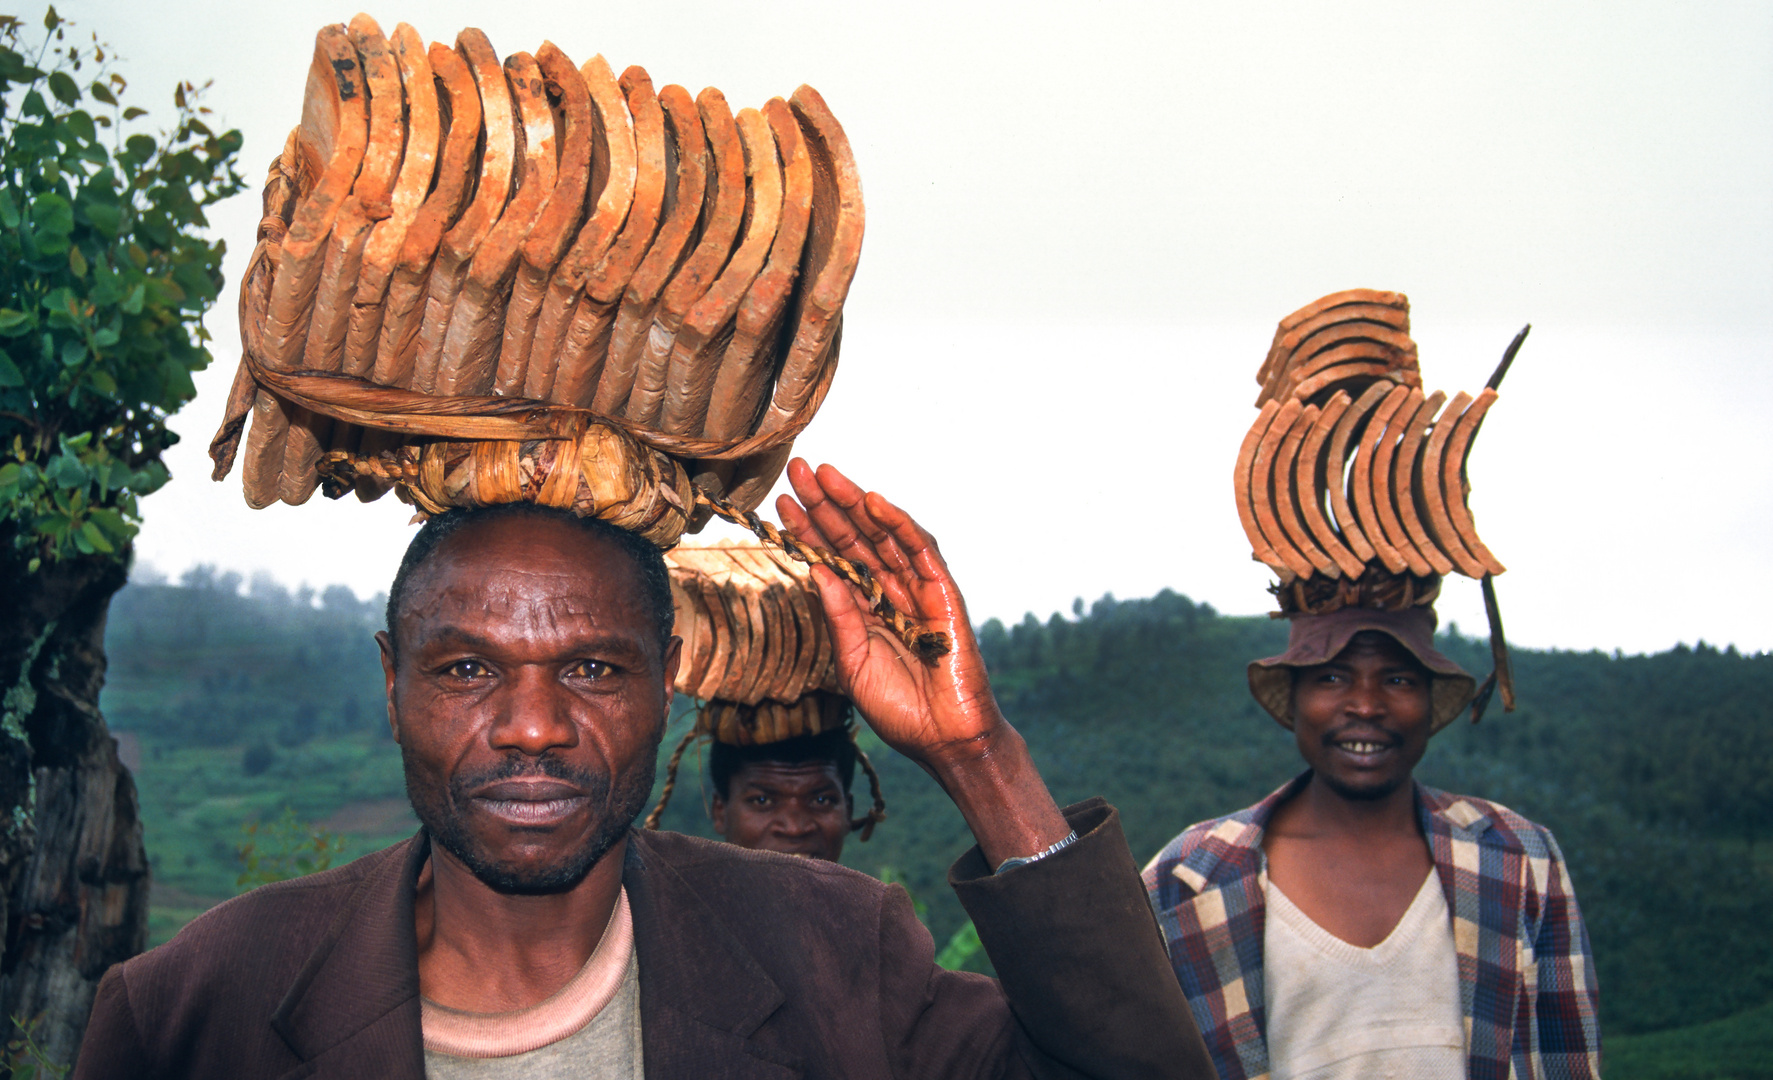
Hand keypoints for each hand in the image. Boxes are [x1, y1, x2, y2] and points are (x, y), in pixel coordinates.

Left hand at [777, 459, 1070, 865]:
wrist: (945, 738)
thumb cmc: (901, 710)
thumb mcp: (854, 663)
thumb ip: (839, 617)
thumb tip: (817, 570)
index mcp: (865, 610)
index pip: (833, 560)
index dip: (808, 531)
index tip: (781, 504)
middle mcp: (890, 594)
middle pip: (855, 539)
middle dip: (826, 505)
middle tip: (798, 470)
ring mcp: (918, 591)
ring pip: (884, 537)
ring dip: (855, 504)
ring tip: (826, 477)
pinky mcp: (945, 595)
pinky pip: (922, 552)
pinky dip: (899, 524)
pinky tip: (874, 502)